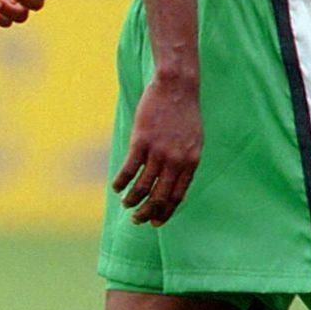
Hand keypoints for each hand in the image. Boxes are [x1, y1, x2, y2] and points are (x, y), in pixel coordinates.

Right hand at [113, 73, 201, 225]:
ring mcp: (159, 151)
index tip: (155, 222)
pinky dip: (121, 182)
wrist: (177, 87)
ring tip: (125, 203)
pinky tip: (116, 187)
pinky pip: (129, 169)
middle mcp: (176, 161)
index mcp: (190, 163)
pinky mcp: (142, 141)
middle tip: (136, 219)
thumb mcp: (194, 141)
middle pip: (160, 197)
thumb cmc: (184, 113)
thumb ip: (185, 162)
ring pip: (143, 186)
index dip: (165, 213)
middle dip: (147, 213)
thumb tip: (175, 183)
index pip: (177, 196)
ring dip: (132, 199)